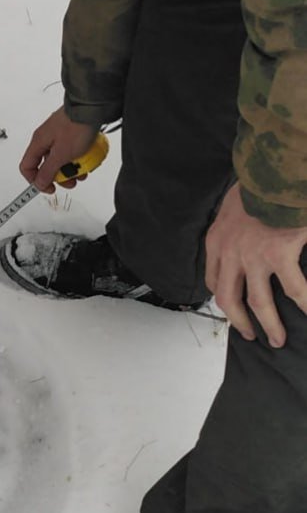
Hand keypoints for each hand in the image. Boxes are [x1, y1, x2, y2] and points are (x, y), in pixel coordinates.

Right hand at [20, 107, 98, 193]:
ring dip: (71, 168)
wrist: (92, 107)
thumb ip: (48, 171)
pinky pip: (70, 150)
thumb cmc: (76, 126)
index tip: (50, 187)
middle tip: (72, 181)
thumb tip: (39, 183)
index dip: (36, 181)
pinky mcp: (70, 133)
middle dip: (59, 176)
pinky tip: (87, 158)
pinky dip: (77, 157)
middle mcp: (45, 139)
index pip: (27, 167)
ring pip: (60, 159)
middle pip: (46, 165)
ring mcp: (58, 135)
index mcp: (38, 143)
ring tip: (83, 170)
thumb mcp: (61, 154)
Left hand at [205, 184, 306, 347]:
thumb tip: (249, 242)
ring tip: (278, 339)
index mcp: (217, 242)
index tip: (232, 308)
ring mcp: (253, 257)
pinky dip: (304, 304)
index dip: (223, 298)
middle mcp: (230, 253)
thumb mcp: (234, 208)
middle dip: (240, 322)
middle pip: (229, 299)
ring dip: (268, 324)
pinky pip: (294, 289)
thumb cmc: (258, 186)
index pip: (215, 280)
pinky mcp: (279, 255)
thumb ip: (237, 229)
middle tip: (251, 335)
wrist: (273, 173)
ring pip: (258, 302)